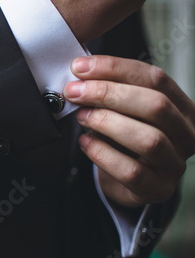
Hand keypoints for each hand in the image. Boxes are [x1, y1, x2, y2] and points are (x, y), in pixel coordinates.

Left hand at [63, 55, 194, 207]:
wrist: (129, 181)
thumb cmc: (125, 137)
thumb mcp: (123, 110)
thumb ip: (110, 92)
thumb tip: (80, 76)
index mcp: (183, 106)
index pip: (155, 78)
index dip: (114, 68)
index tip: (79, 67)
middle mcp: (187, 133)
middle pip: (155, 105)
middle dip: (108, 93)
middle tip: (74, 92)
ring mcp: (175, 164)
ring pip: (148, 139)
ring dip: (107, 123)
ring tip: (81, 117)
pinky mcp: (158, 189)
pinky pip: (131, 171)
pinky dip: (103, 154)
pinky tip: (85, 142)